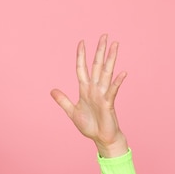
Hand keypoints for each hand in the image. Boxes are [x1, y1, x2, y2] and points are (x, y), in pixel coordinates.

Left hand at [50, 35, 128, 157]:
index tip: (81, 42)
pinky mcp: (108, 103)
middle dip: (99, 51)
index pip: (82, 69)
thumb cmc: (89, 125)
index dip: (81, 56)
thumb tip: (52, 90)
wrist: (101, 138)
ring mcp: (103, 94)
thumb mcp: (72, 112)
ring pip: (106, 73)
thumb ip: (63, 100)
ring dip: (110, 59)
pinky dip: (117, 82)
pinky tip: (123, 72)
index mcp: (85, 90)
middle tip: (104, 35)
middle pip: (96, 66)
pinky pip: (113, 90)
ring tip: (115, 45)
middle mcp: (95, 89)